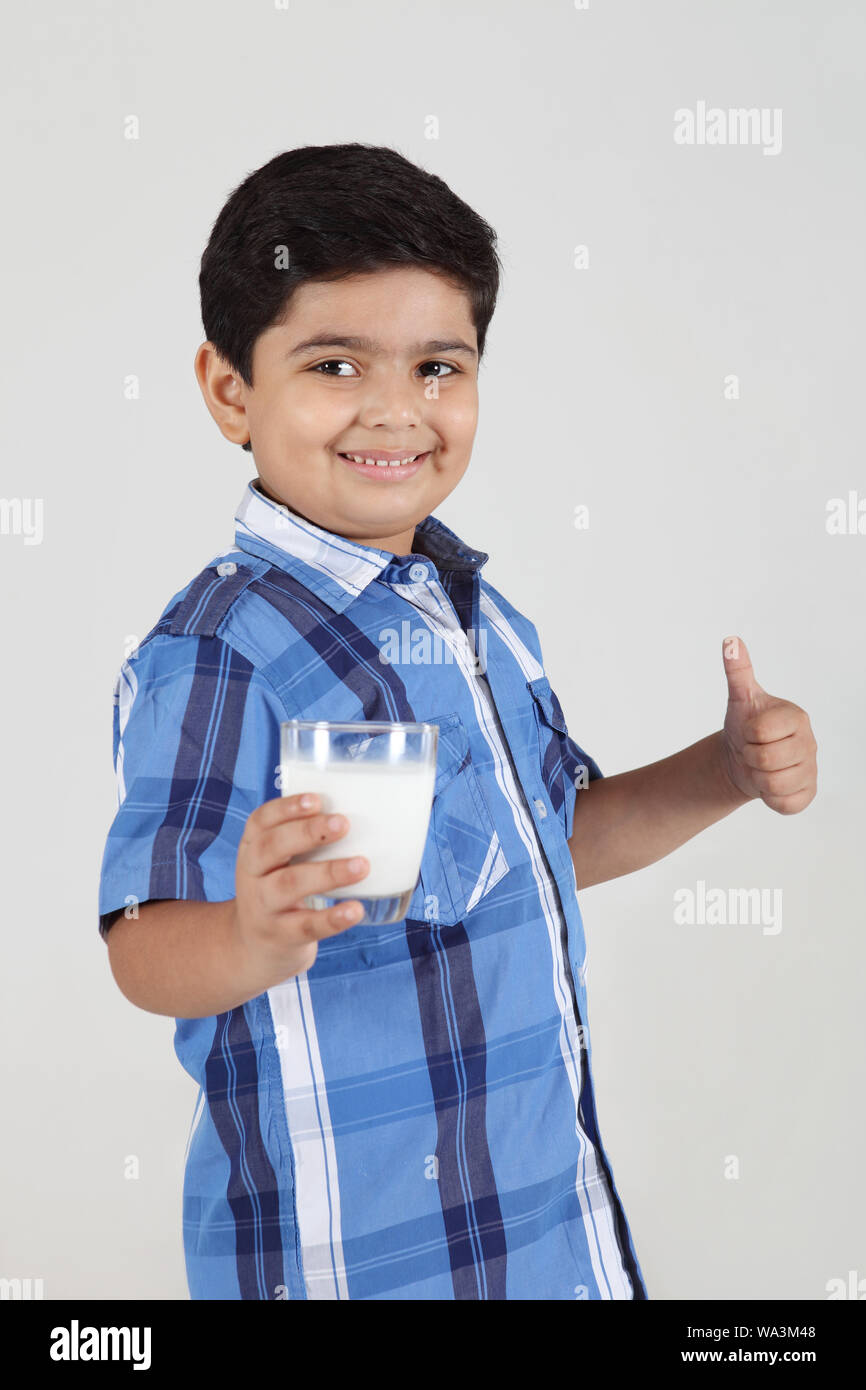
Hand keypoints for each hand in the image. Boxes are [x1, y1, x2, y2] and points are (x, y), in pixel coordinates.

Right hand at [232, 793, 369, 977]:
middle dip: (308, 833)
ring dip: (328, 873)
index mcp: (252, 848)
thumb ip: (304, 840)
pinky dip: (332, 918)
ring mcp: (263, 906)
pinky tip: (355, 910)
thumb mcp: (276, 863)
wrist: (253, 947)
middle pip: (272, 848)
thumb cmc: (278, 890)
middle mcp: (252, 874)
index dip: (286, 808)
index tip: (316, 800)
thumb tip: (361, 810)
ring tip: (362, 865)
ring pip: (290, 884)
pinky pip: (306, 926)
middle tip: (343, 823)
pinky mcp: (280, 935)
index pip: (260, 821)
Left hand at [718, 635, 817, 813]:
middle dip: (749, 756)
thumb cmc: (744, 725)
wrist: (744, 758)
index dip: (746, 734)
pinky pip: (784, 804)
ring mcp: (811, 769)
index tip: (751, 731)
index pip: (759, 731)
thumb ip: (737, 671)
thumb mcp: (739, 697)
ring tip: (760, 766)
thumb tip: (730, 641)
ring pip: (772, 784)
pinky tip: (769, 784)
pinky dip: (769, 798)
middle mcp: (810, 742)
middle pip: (764, 759)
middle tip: (753, 749)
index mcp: (796, 717)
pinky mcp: (808, 794)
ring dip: (757, 778)